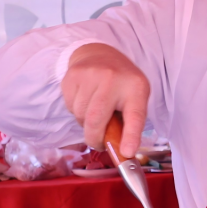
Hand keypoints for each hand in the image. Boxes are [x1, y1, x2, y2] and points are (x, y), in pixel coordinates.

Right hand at [62, 43, 150, 157]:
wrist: (99, 54)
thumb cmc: (122, 83)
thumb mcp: (135, 97)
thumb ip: (130, 122)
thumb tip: (122, 151)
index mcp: (136, 87)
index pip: (135, 115)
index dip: (131, 136)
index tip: (127, 153)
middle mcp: (113, 79)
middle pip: (96, 120)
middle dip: (95, 138)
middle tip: (98, 143)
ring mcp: (90, 75)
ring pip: (80, 115)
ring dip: (85, 123)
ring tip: (95, 113)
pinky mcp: (72, 76)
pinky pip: (70, 107)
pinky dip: (76, 111)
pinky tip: (85, 100)